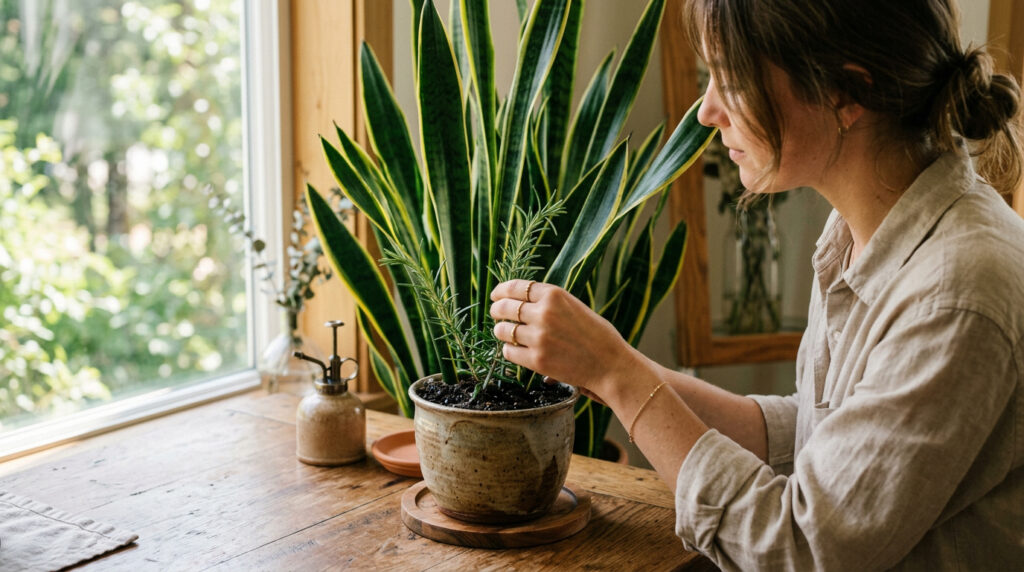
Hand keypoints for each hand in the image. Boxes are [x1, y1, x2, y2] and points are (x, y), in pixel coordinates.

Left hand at [489, 279, 641, 400]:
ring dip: (501, 331)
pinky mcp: (536, 360)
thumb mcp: (573, 306)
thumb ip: (549, 302)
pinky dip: (509, 351)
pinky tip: (515, 350)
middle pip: (505, 307)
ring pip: (503, 330)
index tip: (496, 295)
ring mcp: (539, 337)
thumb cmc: (595, 334)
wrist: (610, 364)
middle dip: (496, 310)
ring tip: (505, 333)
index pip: (515, 287)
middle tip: (495, 314)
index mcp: (554, 295)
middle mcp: (544, 313)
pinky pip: (509, 352)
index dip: (501, 291)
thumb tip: (519, 300)